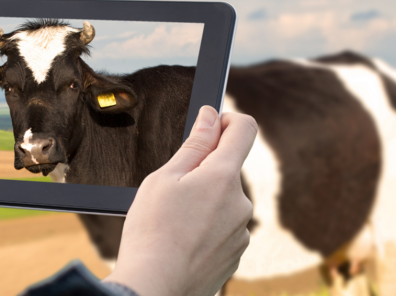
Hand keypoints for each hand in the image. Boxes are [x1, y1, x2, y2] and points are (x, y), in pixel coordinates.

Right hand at [103, 106, 256, 295]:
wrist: (155, 287)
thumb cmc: (151, 232)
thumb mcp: (164, 179)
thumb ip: (194, 145)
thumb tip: (210, 117)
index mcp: (223, 177)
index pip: (244, 129)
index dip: (226, 119)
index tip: (209, 125)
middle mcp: (241, 203)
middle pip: (227, 170)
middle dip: (203, 171)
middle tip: (170, 190)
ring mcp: (241, 232)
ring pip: (222, 202)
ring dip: (203, 203)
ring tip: (172, 223)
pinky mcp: (235, 254)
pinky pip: (222, 229)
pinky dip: (204, 229)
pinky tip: (181, 242)